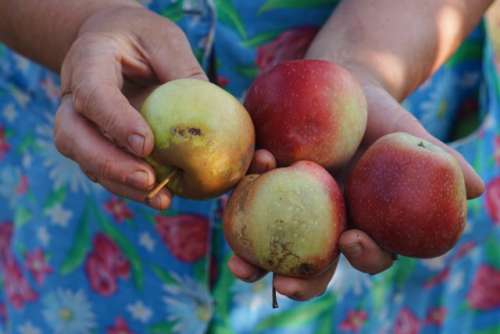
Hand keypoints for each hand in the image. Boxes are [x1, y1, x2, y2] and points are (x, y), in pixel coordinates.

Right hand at [53, 6, 206, 209]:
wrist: (114, 43)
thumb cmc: (143, 40)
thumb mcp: (165, 41)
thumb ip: (181, 70)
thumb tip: (210, 111)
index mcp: (88, 60)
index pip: (93, 93)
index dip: (115, 121)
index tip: (145, 145)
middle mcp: (72, 96)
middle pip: (73, 137)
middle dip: (109, 165)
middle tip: (148, 181)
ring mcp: (78, 122)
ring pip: (85, 160)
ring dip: (120, 184)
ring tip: (160, 199)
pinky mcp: (92, 142)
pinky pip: (103, 168)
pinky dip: (128, 186)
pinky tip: (159, 195)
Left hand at [228, 64, 484, 301]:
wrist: (340, 87)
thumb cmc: (380, 118)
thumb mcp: (409, 135)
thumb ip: (440, 160)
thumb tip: (476, 189)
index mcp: (362, 221)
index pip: (368, 253)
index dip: (365, 256)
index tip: (353, 239)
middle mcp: (323, 224)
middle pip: (313, 266)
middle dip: (301, 282)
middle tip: (288, 286)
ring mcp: (288, 209)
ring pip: (272, 247)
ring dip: (255, 262)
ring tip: (242, 267)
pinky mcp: (260, 187)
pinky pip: (248, 201)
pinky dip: (241, 200)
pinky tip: (238, 192)